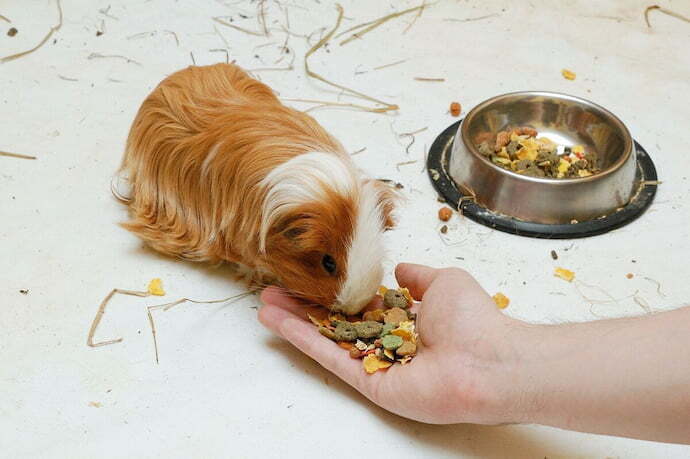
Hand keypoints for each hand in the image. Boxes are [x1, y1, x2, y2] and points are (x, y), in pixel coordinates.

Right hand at [258, 263, 529, 423]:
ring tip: (264, 305)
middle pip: (336, 322)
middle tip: (274, 291)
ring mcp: (376, 363)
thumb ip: (417, 276)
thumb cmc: (472, 319)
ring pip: (327, 340)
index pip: (359, 304)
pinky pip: (332, 359)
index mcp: (404, 319)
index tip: (308, 276)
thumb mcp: (444, 282)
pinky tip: (280, 323)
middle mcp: (386, 342)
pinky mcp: (370, 383)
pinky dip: (305, 341)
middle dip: (304, 306)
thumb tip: (400, 269)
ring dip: (295, 322)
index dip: (333, 290)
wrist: (488, 360)